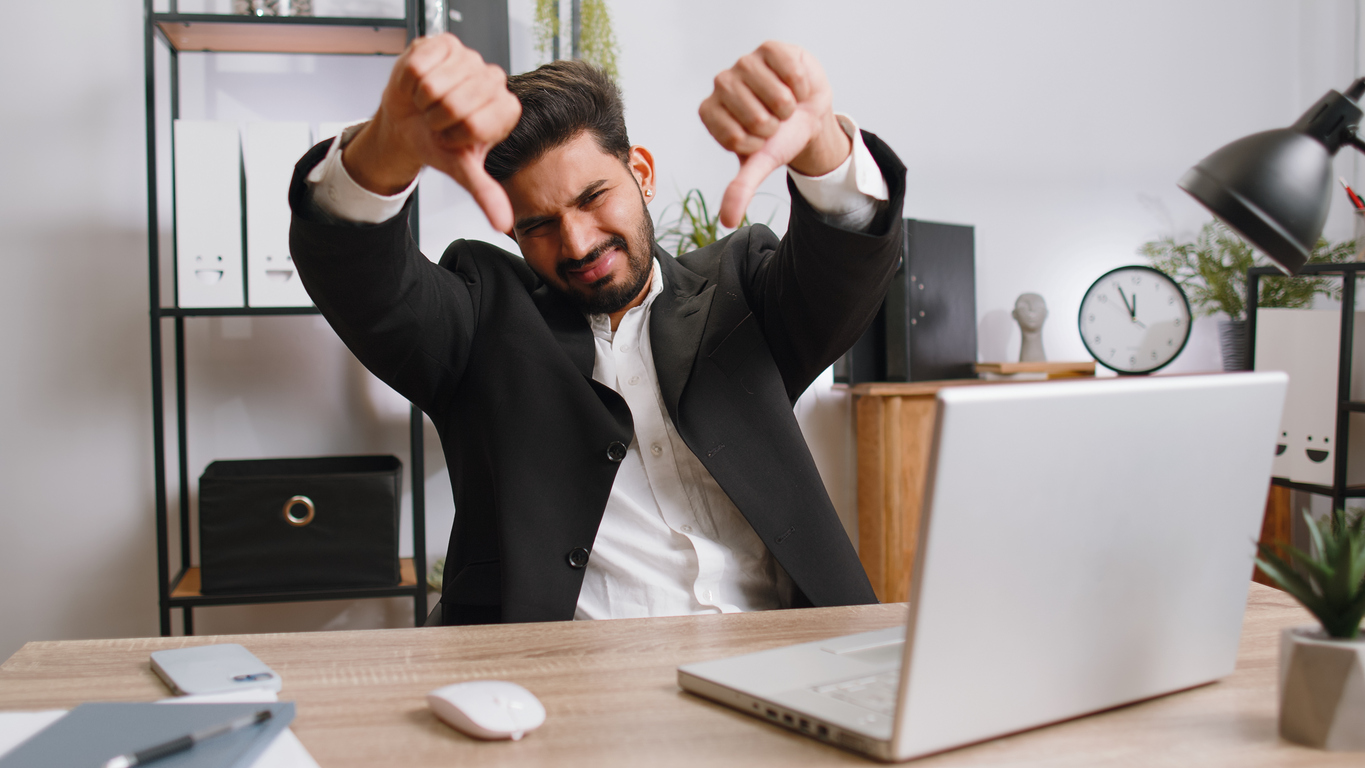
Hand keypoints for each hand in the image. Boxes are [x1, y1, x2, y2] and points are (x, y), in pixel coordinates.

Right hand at [343, 34, 521, 231]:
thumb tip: (502, 224)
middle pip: (455, 105)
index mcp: (506, 109)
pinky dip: (411, 80)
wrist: (409, 121)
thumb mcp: (461, 170)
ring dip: (423, 100)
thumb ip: (485, 194)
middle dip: (438, 120)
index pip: (476, 125)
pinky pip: (419, 66)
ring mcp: (470, 58)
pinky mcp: (444, 43)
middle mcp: (494, 79)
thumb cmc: (438, 142)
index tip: (454, 137)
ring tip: (429, 103)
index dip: (456, 136)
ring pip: (435, 86)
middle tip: (439, 120)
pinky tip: (420, 83)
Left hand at [699, 41, 851, 227]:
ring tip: (786, 104)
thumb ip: (741, 188)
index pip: (734, 136)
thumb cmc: (778, 137)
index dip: (756, 143)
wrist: (807, 114)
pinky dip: (799, 85)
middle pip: (753, 115)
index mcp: (711, 112)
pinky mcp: (769, 49)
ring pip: (773, 93)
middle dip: (773, 126)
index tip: (760, 139)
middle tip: (775, 121)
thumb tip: (727, 220)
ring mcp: (744, 63)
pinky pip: (788, 70)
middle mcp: (722, 84)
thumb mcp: (761, 163)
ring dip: (788, 106)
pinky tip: (795, 87)